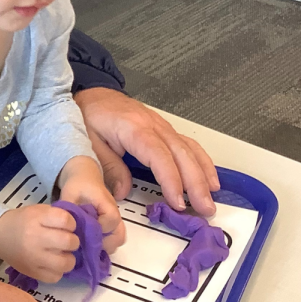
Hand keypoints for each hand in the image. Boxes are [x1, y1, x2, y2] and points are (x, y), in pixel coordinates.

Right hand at [0, 204, 80, 282]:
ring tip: (63, 254)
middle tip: (68, 241)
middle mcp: (35, 238)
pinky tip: (53, 264)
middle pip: (69, 242)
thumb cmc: (23, 221)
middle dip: (73, 241)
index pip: (66, 220)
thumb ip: (58, 215)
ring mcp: (33, 258)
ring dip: (69, 259)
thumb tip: (81, 226)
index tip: (67, 225)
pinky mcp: (32, 272)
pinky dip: (58, 271)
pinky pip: (56, 277)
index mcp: (37, 219)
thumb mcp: (39, 210)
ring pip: (66, 263)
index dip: (71, 223)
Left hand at [57, 155, 125, 253]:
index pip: (111, 219)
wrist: (85, 178)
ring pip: (118, 239)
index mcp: (106, 203)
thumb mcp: (70, 194)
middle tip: (88, 245)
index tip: (86, 230)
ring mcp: (114, 221)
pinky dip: (105, 245)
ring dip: (105, 246)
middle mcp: (114, 213)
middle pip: (119, 235)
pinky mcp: (110, 227)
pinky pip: (113, 239)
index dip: (100, 228)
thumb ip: (68, 209)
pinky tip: (90, 246)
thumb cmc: (78, 185)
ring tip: (89, 247)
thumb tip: (66, 227)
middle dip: (105, 244)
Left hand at [74, 88, 220, 214]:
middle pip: (181, 154)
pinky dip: (201, 161)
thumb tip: (123, 192)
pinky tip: (208, 176)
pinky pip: (187, 144)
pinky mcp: (164, 128)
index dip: (171, 181)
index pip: (160, 156)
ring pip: (189, 149)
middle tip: (204, 208)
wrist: (92, 93)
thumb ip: (108, 167)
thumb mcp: (89, 142)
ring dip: (203, 173)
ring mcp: (161, 125)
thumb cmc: (89, 116)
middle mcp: (153, 125)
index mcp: (134, 128)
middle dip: (196, 183)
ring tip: (211, 196)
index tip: (178, 202)